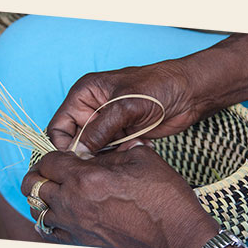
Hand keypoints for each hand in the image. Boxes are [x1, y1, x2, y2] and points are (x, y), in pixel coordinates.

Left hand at [21, 146, 220, 247]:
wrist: (178, 239)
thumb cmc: (164, 198)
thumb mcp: (142, 159)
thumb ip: (114, 151)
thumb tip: (101, 148)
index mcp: (87, 178)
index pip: (48, 161)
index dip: (51, 154)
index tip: (62, 155)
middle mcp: (73, 203)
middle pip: (32, 185)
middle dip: (38, 174)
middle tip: (52, 171)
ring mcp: (75, 226)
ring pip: (38, 210)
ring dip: (42, 197)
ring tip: (56, 191)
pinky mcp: (82, 243)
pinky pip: (51, 231)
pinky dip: (51, 219)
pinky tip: (65, 212)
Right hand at [47, 60, 199, 151]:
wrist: (189, 93)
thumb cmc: (157, 87)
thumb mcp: (125, 106)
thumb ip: (99, 130)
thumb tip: (79, 153)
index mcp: (84, 95)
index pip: (59, 126)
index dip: (63, 145)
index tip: (77, 160)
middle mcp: (91, 110)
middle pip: (75, 141)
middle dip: (89, 152)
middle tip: (106, 157)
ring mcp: (107, 124)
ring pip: (94, 149)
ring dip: (108, 154)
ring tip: (128, 145)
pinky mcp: (121, 135)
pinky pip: (111, 152)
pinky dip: (121, 154)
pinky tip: (139, 143)